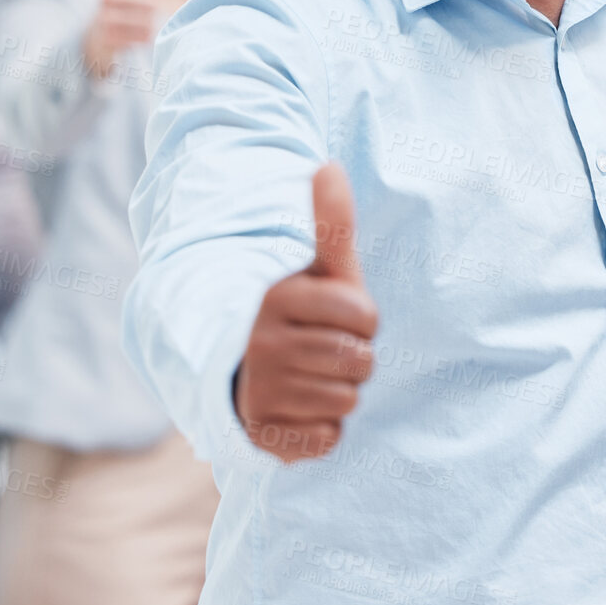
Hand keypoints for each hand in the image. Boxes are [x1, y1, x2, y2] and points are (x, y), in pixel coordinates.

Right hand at [82, 0, 174, 77]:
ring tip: (158, 18)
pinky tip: (151, 33)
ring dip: (149, 18)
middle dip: (151, 0)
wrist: (117, 30)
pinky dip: (142, 36)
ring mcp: (103, 17)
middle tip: (163, 3)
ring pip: (131, 17)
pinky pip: (126, 37)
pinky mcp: (105, 39)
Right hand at [235, 163, 376, 462]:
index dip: (364, 320)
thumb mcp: (315, 268)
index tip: (339, 318)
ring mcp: (258, 392)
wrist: (240, 367)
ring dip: (339, 393)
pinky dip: (321, 429)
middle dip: (354, 358)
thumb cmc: (297, 313)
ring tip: (311, 376)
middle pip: (360, 362)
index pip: (365, 317)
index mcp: (278, 297)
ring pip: (346, 401)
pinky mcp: (259, 435)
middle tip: (324, 350)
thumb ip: (329, 223)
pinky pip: (325, 439)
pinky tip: (301, 410)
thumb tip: (328, 165)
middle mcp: (261, 344)